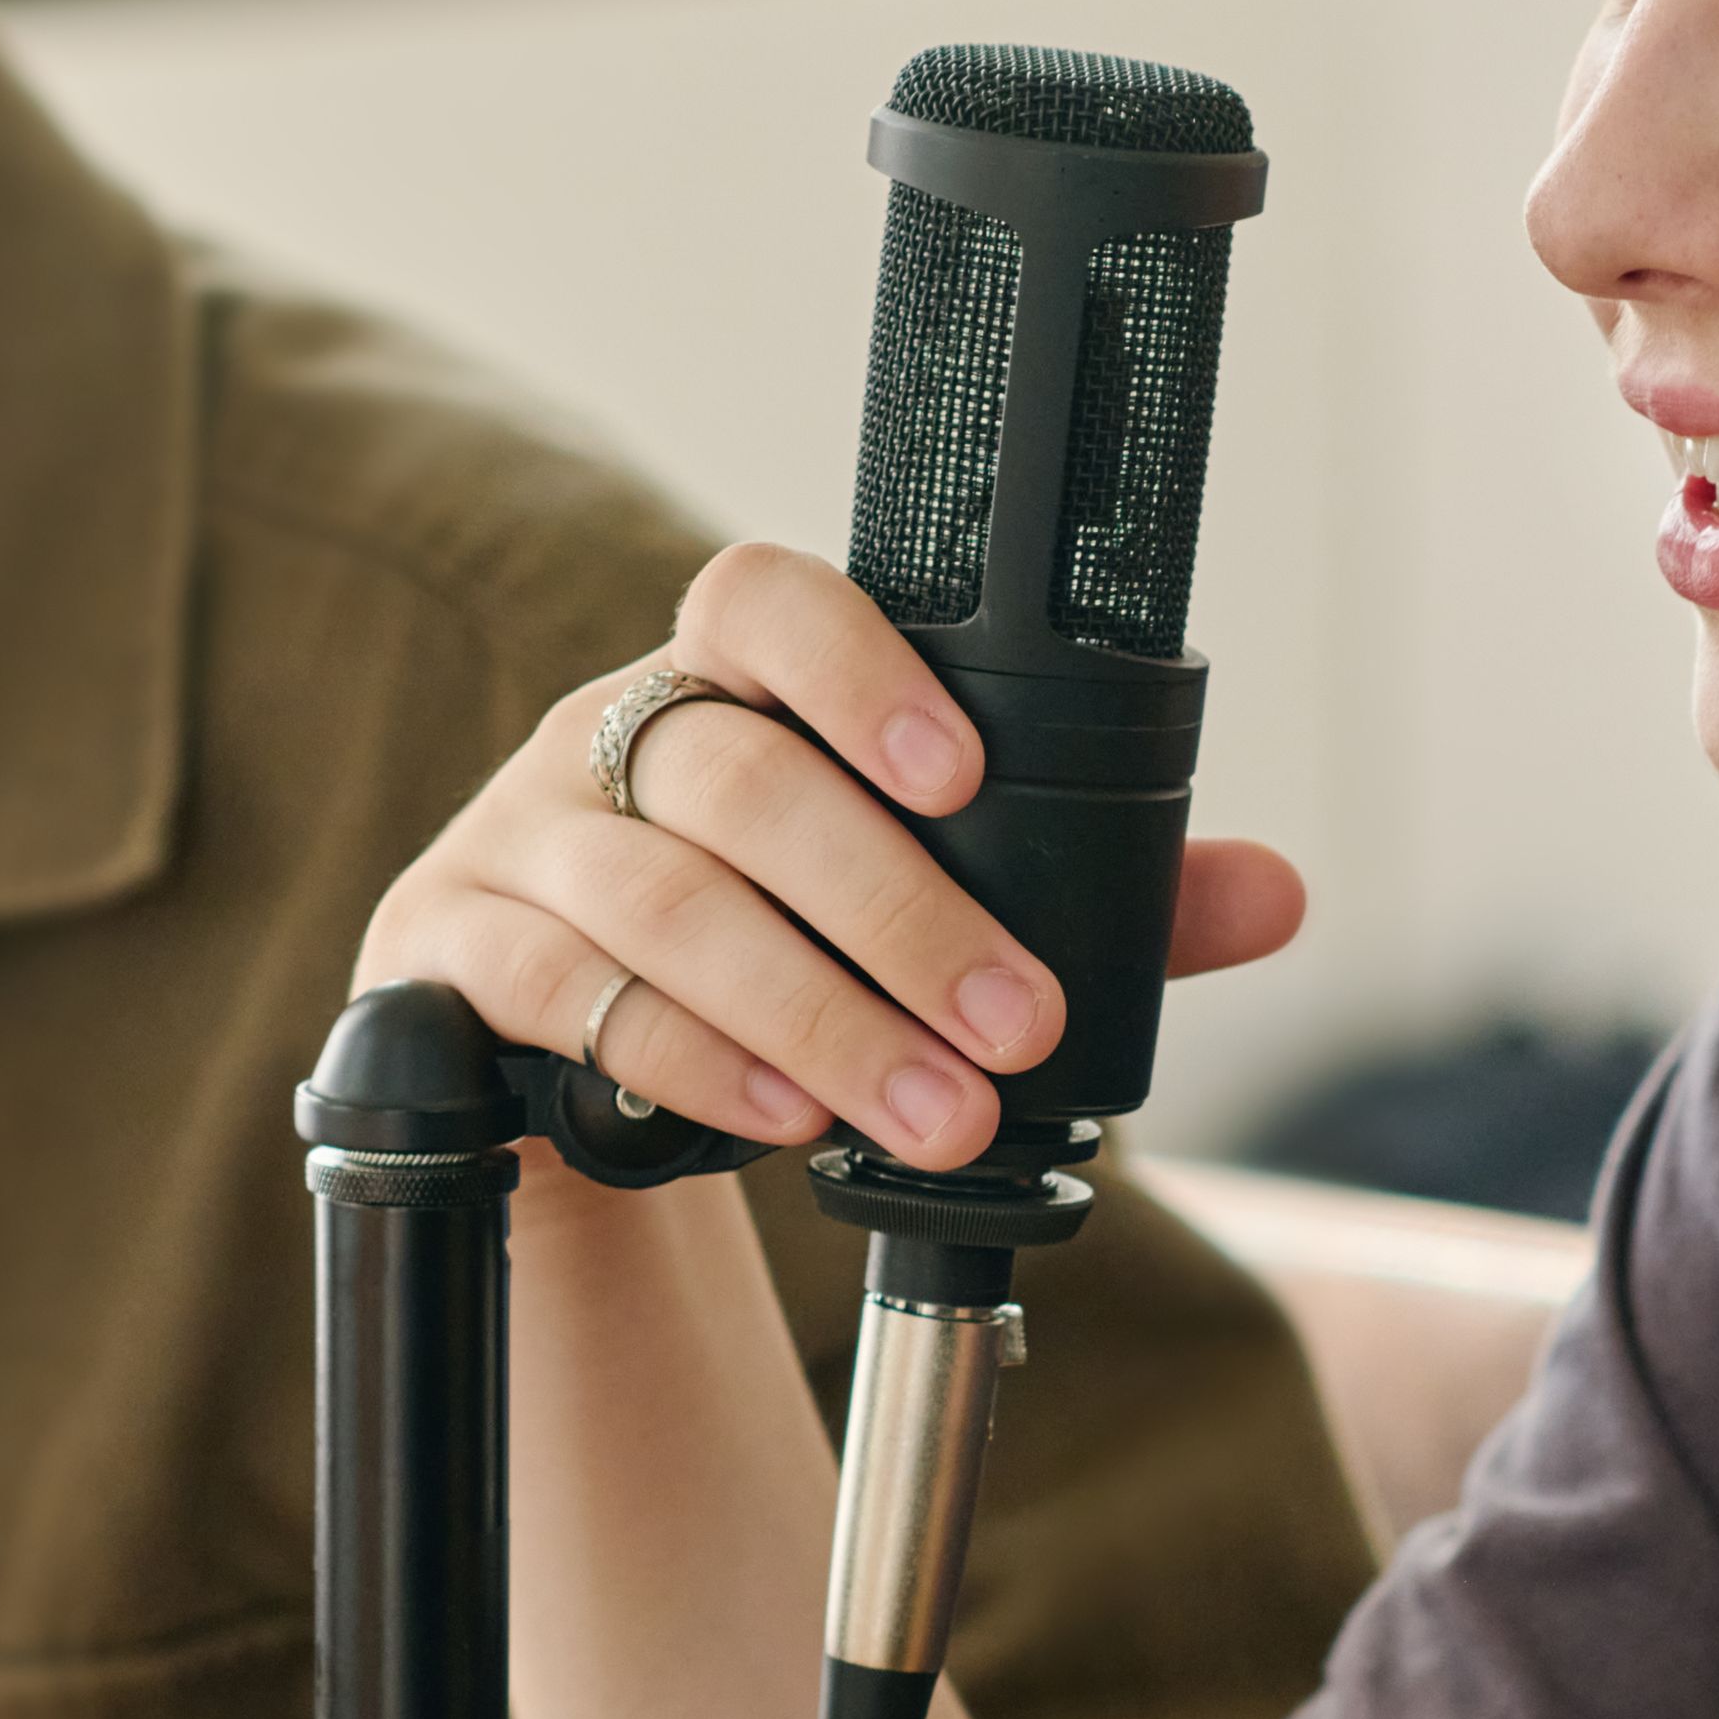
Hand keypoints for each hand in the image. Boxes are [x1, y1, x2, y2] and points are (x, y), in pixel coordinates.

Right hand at [360, 543, 1304, 1180]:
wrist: (573, 1067)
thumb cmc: (771, 945)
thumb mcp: (917, 906)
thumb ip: (1092, 895)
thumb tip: (1269, 894)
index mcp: (723, 681)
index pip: (760, 600)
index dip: (856, 666)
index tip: (961, 772)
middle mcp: (608, 738)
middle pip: (738, 780)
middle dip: (897, 912)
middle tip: (1013, 1025)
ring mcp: (517, 840)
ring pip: (664, 903)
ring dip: (820, 1015)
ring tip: (934, 1108)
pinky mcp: (449, 953)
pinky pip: (568, 994)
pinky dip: (694, 1060)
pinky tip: (787, 1118)